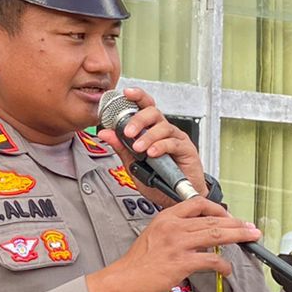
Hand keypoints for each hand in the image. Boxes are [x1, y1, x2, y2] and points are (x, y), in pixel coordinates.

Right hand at [86, 197, 260, 291]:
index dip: (217, 208)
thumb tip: (198, 235)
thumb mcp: (154, 234)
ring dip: (237, 236)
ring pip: (217, 234)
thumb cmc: (138, 261)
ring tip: (250, 238)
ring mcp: (179, 244)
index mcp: (167, 217)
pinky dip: (223, 265)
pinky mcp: (182, 262)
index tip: (228, 215)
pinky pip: (211, 260)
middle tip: (250, 227)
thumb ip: (176, 230)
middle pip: (213, 219)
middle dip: (236, 223)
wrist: (124, 278)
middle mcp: (174, 227)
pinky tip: (227, 269)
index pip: (197, 203)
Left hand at [94, 86, 207, 205]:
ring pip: (163, 127)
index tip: (126, 93)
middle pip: (153, 112)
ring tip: (138, 148)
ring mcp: (176, 138)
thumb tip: (105, 132)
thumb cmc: (158, 179)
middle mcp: (164, 130)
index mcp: (151, 130)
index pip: (144, 107)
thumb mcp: (133, 164)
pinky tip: (152, 153)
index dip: (137, 96)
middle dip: (139, 119)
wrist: (175, 198)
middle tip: (128, 132)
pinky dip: (161, 147)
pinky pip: (173, 143)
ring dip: (148, 136)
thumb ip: (121, 147)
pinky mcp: (186, 149)